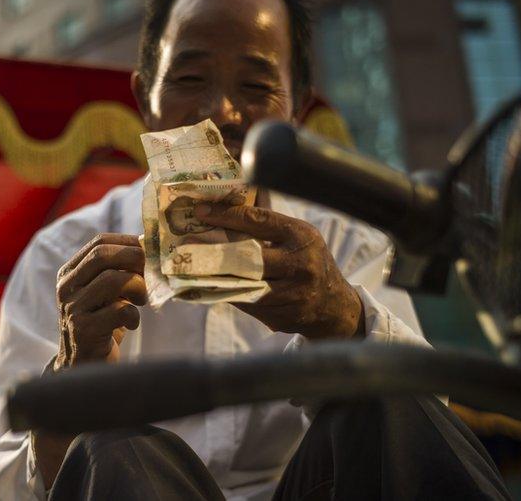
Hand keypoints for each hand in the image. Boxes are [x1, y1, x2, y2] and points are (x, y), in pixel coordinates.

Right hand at [54, 233, 146, 369]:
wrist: (83, 365)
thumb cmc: (102, 324)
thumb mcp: (106, 294)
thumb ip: (119, 271)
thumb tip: (151, 248)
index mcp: (70, 273)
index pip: (99, 243)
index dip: (129, 242)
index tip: (150, 251)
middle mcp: (66, 288)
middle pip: (102, 256)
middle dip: (135, 259)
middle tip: (152, 271)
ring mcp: (73, 309)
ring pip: (111, 280)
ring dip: (137, 287)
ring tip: (142, 300)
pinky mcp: (83, 331)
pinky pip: (118, 311)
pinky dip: (134, 315)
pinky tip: (132, 323)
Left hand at [195, 202, 363, 338]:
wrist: (333, 306)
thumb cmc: (308, 260)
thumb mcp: (297, 236)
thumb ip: (268, 223)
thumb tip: (227, 203)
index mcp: (302, 237)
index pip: (259, 221)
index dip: (227, 215)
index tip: (201, 211)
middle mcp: (300, 265)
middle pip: (248, 257)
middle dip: (215, 249)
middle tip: (186, 243)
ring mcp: (293, 294)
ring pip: (244, 284)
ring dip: (215, 276)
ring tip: (190, 265)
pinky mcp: (283, 316)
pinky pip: (247, 304)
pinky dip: (227, 294)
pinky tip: (208, 286)